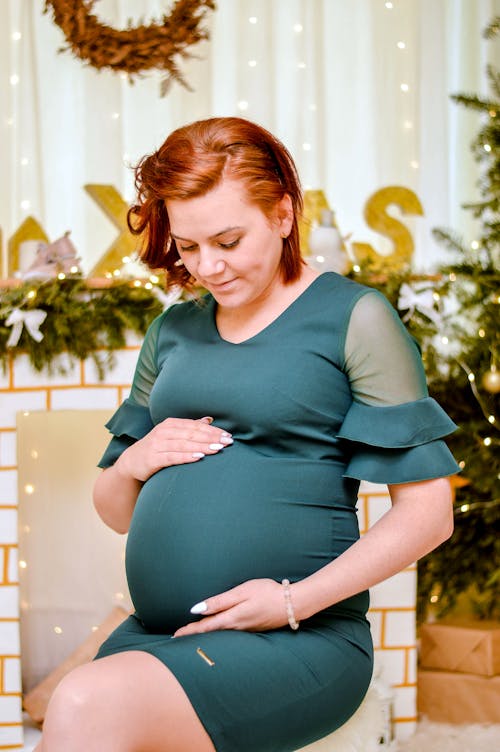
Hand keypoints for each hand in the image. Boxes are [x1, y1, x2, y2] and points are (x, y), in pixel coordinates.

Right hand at [115, 416, 231, 481]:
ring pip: (184, 444)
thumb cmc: (157, 448)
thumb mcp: (171, 435)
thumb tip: (209, 419)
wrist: (131, 462)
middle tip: (227, 442)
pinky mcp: (152, 458)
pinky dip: (186, 456)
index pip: (195, 426)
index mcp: (170, 424)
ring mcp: (157, 445)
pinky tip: (199, 457)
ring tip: (217, 449)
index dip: (212, 430)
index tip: (227, 436)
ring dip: (202, 446)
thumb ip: (189, 427)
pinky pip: (172, 457)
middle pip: (191, 434)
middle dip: (211, 438)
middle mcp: (163, 432)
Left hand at [173, 579, 289, 636]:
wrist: (293, 604)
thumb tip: (197, 609)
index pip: (205, 628)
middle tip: (178, 639)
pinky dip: (219, 635)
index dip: (189, 631)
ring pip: (220, 635)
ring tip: (193, 637)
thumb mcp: (242, 592)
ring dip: (206, 636)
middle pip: (211, 634)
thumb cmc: (267, 592)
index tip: (175, 636)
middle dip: (194, 636)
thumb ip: (220, 601)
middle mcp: (237, 628)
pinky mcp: (253, 629)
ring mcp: (245, 631)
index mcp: (232, 618)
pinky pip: (230, 635)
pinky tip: (217, 633)